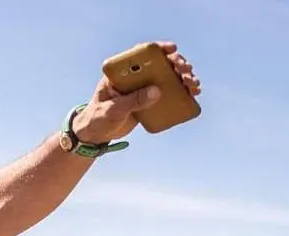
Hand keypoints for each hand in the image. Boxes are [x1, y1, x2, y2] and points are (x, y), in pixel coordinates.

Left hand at [73, 42, 201, 144]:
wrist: (95, 135)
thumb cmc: (98, 118)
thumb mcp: (114, 109)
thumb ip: (134, 100)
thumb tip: (157, 91)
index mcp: (121, 71)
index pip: (141, 53)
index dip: (158, 48)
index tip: (172, 49)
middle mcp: (134, 76)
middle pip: (159, 64)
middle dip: (176, 64)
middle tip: (187, 71)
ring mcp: (142, 88)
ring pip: (166, 78)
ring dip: (183, 78)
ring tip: (193, 85)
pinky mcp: (147, 101)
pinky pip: (166, 94)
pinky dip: (180, 93)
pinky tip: (191, 94)